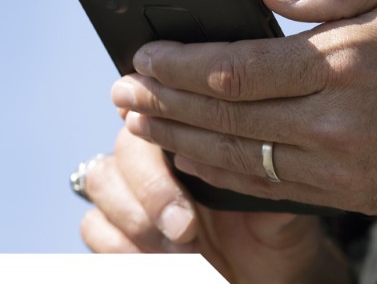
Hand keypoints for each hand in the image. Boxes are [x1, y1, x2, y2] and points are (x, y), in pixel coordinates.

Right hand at [81, 127, 347, 283]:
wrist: (266, 274)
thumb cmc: (275, 234)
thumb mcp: (281, 212)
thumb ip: (267, 187)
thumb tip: (258, 160)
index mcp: (199, 139)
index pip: (165, 110)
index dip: (158, 118)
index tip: (173, 149)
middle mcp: (161, 158)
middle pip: (127, 146)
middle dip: (153, 188)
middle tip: (185, 227)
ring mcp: (133, 192)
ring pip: (101, 179)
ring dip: (136, 217)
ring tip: (181, 248)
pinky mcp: (117, 229)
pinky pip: (94, 226)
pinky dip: (120, 246)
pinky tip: (158, 261)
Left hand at [110, 0, 376, 223]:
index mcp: (345, 63)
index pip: (236, 67)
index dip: (181, 66)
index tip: (144, 60)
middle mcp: (335, 122)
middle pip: (227, 116)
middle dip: (166, 106)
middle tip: (125, 98)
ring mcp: (343, 167)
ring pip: (243, 159)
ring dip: (186, 145)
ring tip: (148, 132)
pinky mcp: (356, 196)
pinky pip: (276, 189)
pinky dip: (230, 176)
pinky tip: (208, 165)